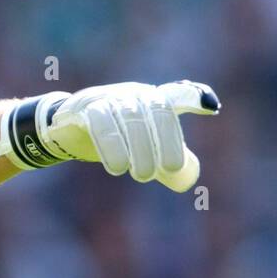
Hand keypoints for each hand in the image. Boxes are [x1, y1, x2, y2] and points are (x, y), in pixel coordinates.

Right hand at [0, 80, 220, 191]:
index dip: (193, 98)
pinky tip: (116, 167)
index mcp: (153, 102)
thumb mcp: (145, 152)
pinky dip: (111, 145)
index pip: (177, 95)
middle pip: (157, 110)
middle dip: (166, 141)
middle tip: (164, 171)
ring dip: (138, 148)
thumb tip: (188, 183)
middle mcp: (133, 94)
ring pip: (130, 117)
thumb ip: (170, 167)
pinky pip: (100, 120)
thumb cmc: (114, 138)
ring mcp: (108, 98)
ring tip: (141, 176)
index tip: (211, 107)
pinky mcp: (83, 107)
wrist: (65, 129)